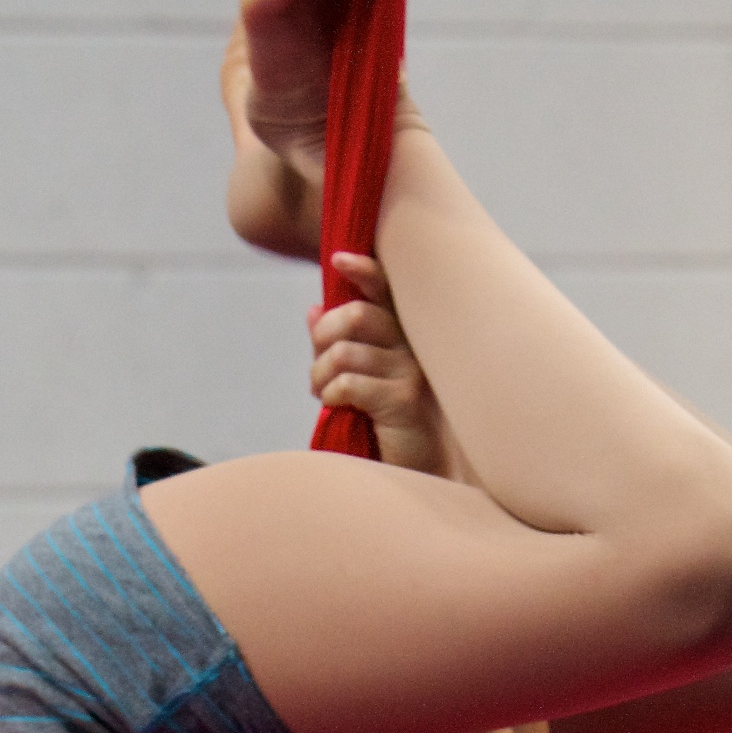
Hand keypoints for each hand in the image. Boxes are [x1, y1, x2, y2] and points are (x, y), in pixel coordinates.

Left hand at [309, 251, 449, 475]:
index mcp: (402, 336)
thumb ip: (338, 344)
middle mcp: (412, 347)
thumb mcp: (359, 379)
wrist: (417, 472)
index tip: (338, 261)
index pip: (386, 288)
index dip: (362, 269)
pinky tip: (335, 406)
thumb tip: (314, 309)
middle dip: (323, 337)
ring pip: (346, 351)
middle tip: (317, 367)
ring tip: (322, 392)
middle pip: (358, 314)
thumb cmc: (386, 426)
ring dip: (320, 373)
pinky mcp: (404, 400)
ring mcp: (411, 372)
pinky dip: (331, 392)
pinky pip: (349, 383)